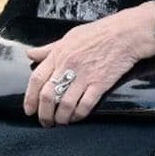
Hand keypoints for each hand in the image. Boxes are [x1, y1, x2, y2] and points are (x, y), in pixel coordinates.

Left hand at [22, 5, 152, 125]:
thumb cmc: (98, 33)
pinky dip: (78, 115)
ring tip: (61, 122)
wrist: (125, 34)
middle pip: (47, 96)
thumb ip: (49, 48)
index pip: (36, 79)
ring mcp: (84, 76)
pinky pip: (85, 105)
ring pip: (64, 104)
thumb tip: (31, 54)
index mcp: (59, 54)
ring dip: (60, 118)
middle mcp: (68, 66)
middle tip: (45, 121)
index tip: (29, 109)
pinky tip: (77, 117)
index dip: (30, 98)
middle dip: (44, 114)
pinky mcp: (100, 84)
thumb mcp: (69, 36)